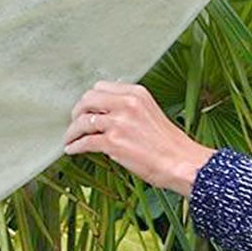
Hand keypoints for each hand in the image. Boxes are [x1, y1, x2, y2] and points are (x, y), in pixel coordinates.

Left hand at [64, 81, 214, 196]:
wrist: (181, 163)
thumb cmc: (170, 145)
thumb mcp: (151, 114)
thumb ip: (130, 108)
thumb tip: (108, 113)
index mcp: (137, 93)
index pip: (101, 87)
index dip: (90, 99)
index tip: (87, 109)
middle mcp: (126, 103)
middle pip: (87, 99)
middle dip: (77, 112)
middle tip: (74, 123)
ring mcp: (118, 122)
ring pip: (82, 121)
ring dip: (72, 131)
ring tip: (70, 139)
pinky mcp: (113, 142)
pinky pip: (84, 142)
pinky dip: (75, 146)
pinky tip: (72, 150)